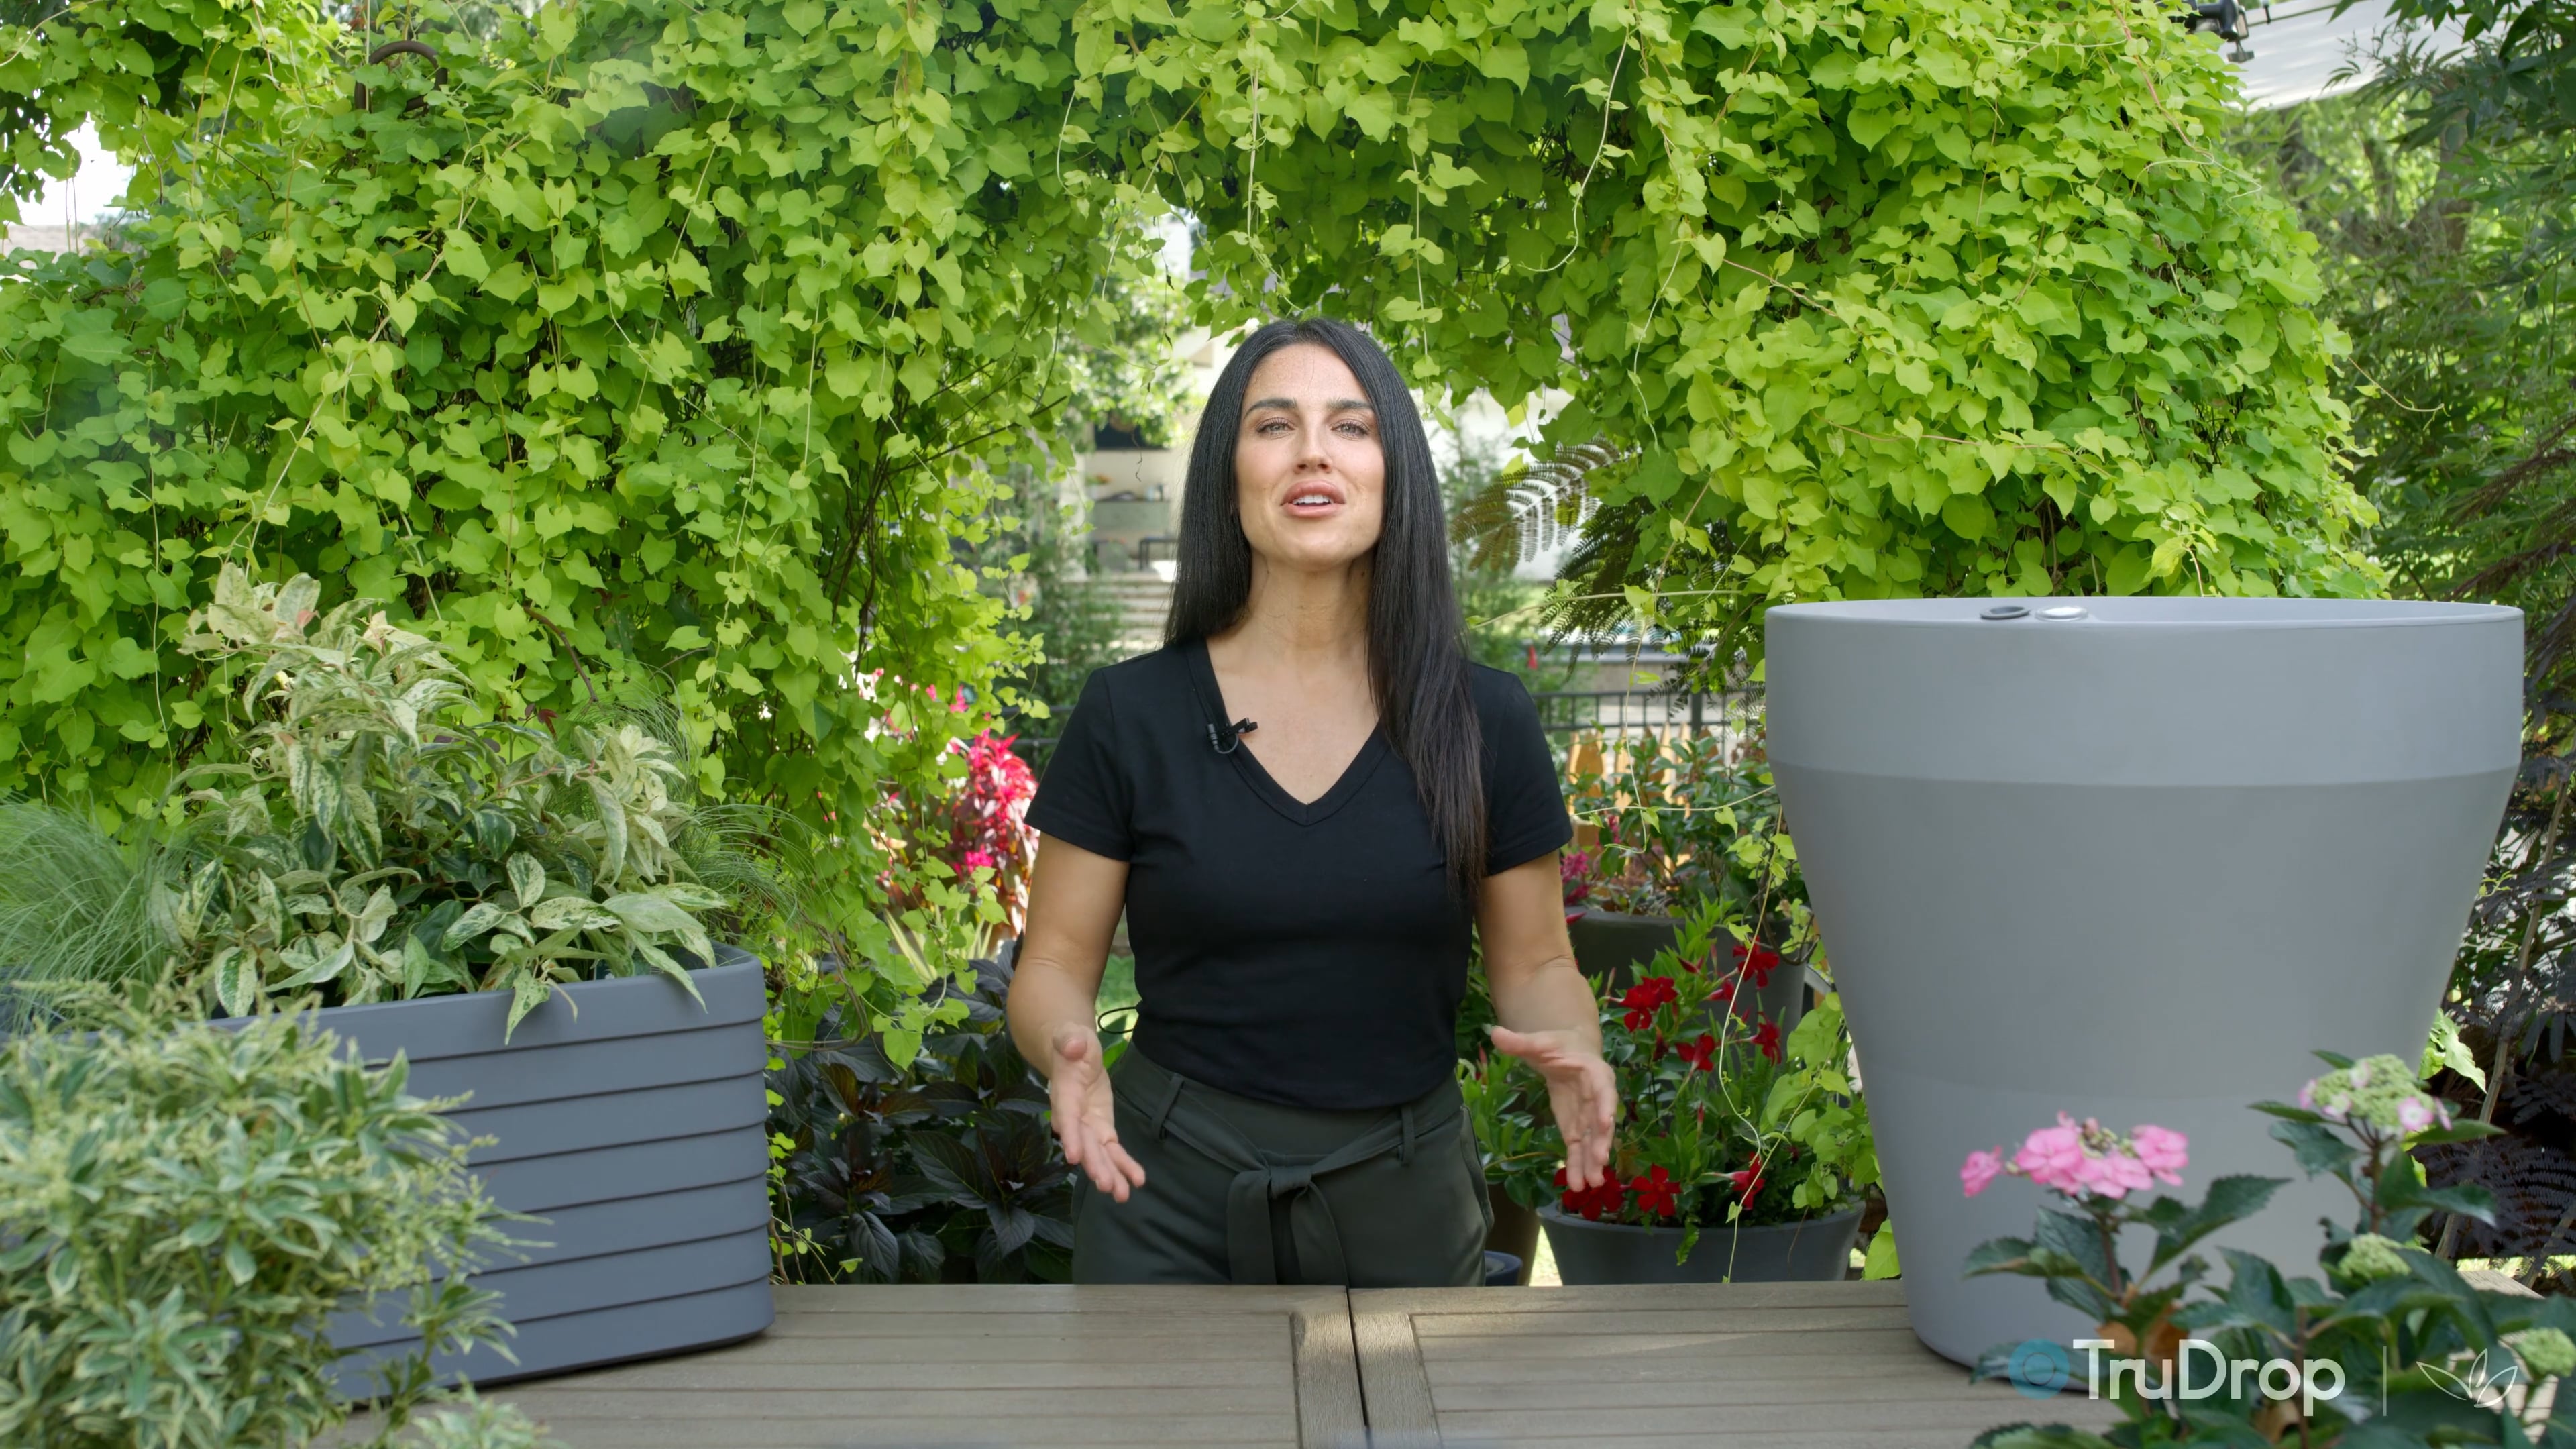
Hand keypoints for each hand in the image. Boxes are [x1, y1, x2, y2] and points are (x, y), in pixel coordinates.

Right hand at [1046, 1029, 1147, 1201]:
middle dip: (1094, 1165)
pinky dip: (1124, 1165)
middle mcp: (1073, 1118)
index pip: (1066, 1117)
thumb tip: (1074, 1044)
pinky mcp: (1102, 1130)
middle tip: (1106, 1185)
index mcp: (1064, 1095)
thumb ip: (1070, 1040)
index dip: (1071, 1136)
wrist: (1073, 1054)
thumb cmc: (1071, 1043)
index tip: (1074, 1157)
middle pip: (1084, 1144)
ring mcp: (1088, 1127)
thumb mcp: (1071, 1035)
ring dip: (1109, 1174)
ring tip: (1122, 1195)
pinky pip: (1113, 1151)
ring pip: (1098, 1154)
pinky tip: (1136, 1181)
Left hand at [1488, 1025, 1617, 1191]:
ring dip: (1592, 1161)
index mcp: (1595, 1073)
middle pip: (1601, 1122)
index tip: (1606, 1123)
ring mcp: (1589, 1116)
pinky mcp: (1577, 1128)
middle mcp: (1598, 1098)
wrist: (1568, 1053)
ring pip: (1593, 1141)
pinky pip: (1579, 1149)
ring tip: (1591, 1184)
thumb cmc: (1557, 1046)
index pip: (1604, 1090)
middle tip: (1599, 1161)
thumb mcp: (1539, 1043)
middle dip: (1601, 1141)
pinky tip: (1577, 1184)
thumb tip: (1495, 1034)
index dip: (1605, 1106)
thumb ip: (1520, 1042)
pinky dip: (1578, 1165)